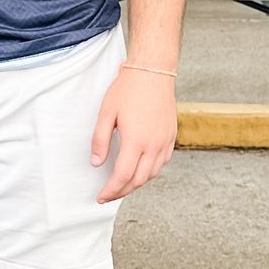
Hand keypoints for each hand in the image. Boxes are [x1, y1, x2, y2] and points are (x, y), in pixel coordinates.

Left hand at [91, 65, 176, 203]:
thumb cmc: (128, 89)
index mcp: (136, 141)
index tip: (101, 197)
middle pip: (138, 180)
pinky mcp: (171, 136)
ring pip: (152, 174)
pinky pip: (162, 163)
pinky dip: (150, 172)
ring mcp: (165, 142)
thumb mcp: (106, 113)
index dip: (111, 190)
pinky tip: (140, 170)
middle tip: (108, 195)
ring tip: (122, 185)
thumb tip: (97, 163)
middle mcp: (153, 145)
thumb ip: (100, 140)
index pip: (123, 176)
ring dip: (136, 184)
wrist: (153, 71)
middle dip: (122, 191)